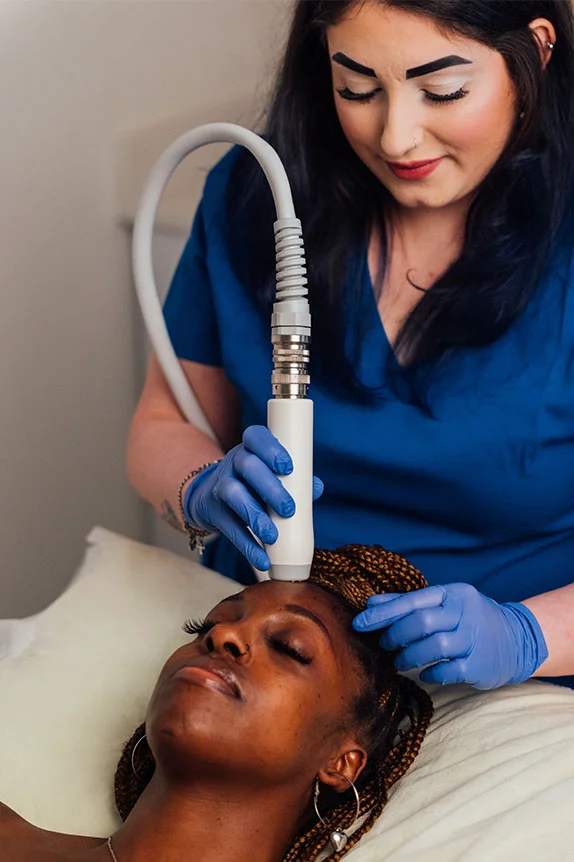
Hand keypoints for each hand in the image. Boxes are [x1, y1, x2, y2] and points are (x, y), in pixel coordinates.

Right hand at [183, 425, 323, 570]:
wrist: (213, 498)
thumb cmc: (254, 485)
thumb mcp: (272, 477)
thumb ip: (296, 482)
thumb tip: (316, 488)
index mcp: (251, 448)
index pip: (256, 436)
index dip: (270, 448)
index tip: (288, 467)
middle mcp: (233, 462)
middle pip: (247, 466)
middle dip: (270, 487)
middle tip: (289, 509)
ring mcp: (220, 485)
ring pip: (233, 494)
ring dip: (254, 515)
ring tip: (272, 536)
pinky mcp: (212, 511)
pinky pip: (228, 527)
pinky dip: (247, 545)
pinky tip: (263, 560)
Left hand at [353, 583, 547, 688]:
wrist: (519, 639)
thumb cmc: (470, 619)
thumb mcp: (444, 604)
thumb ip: (407, 603)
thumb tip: (371, 603)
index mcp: (454, 594)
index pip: (413, 600)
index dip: (383, 612)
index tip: (360, 623)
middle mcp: (466, 613)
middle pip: (421, 622)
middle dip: (395, 635)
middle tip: (384, 645)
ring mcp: (475, 639)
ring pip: (434, 646)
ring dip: (409, 656)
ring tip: (399, 661)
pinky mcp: (481, 665)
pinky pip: (448, 670)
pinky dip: (431, 673)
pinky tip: (424, 674)